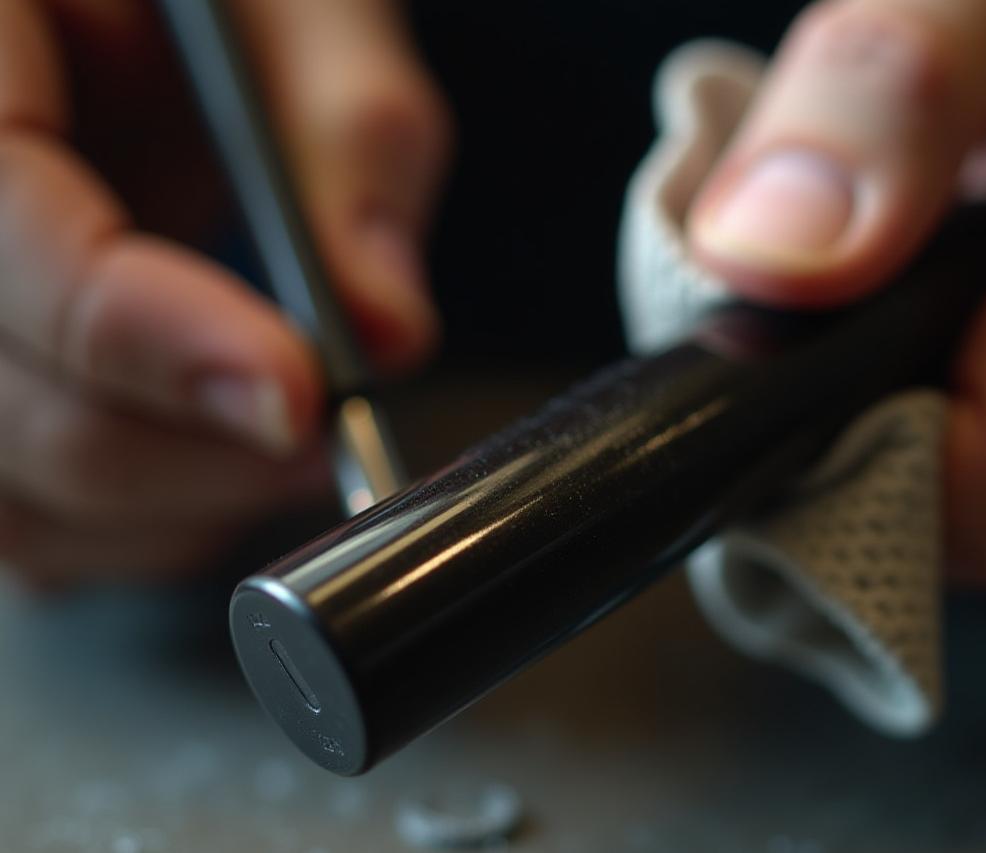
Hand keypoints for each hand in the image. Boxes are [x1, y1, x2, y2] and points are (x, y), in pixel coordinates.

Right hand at [0, 0, 451, 585]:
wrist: (179, 23)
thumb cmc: (229, 0)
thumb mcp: (304, 8)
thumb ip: (351, 136)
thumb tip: (388, 328)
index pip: (1, 223)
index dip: (147, 335)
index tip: (298, 394)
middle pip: (2, 394)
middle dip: (189, 448)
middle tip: (328, 431)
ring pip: (12, 493)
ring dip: (172, 506)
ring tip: (290, 442)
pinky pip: (30, 519)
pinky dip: (141, 526)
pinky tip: (223, 464)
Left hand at [687, 0, 985, 582]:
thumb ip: (891, 95)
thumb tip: (769, 256)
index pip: (973, 508)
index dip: (844, 458)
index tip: (771, 362)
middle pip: (985, 506)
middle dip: (875, 412)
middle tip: (838, 275)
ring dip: (925, 384)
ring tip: (918, 248)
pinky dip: (980, 366)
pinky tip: (978, 265)